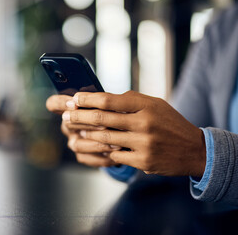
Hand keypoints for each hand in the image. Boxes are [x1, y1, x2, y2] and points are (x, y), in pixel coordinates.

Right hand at [46, 95, 119, 166]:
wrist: (122, 131)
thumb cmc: (112, 111)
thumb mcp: (107, 102)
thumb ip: (101, 100)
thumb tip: (102, 100)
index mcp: (70, 108)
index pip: (54, 103)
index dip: (61, 103)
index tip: (74, 104)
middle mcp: (68, 125)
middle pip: (69, 124)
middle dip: (87, 124)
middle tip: (105, 124)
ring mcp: (73, 141)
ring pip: (77, 145)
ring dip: (97, 144)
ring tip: (116, 144)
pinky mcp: (81, 155)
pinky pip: (88, 159)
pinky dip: (103, 158)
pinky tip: (116, 155)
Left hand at [62, 91, 206, 175]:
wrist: (194, 149)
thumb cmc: (169, 123)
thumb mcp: (155, 104)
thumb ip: (130, 101)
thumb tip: (101, 99)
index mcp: (146, 105)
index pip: (109, 99)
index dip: (88, 99)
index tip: (75, 98)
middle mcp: (144, 122)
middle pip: (101, 118)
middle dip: (79, 117)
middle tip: (66, 116)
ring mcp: (143, 143)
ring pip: (104, 138)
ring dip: (87, 135)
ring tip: (77, 131)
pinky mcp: (142, 161)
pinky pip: (114, 155)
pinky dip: (105, 150)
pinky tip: (97, 147)